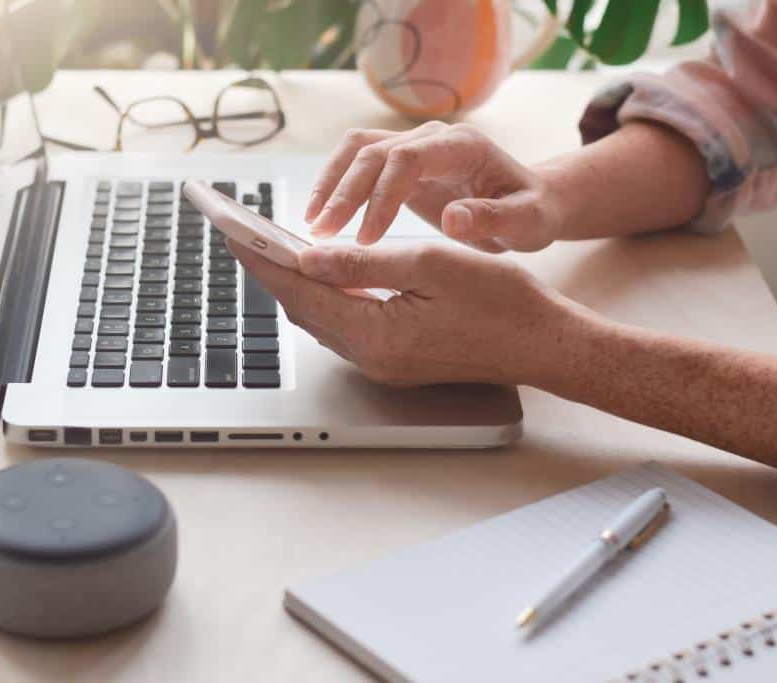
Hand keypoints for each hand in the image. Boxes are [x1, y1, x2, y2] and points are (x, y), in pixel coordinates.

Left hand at [228, 240, 581, 387]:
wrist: (543, 344)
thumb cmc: (500, 302)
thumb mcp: (430, 265)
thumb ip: (364, 261)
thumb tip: (310, 255)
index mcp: (376, 335)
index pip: (301, 292)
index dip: (263, 259)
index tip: (233, 231)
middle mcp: (372, 358)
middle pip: (304, 309)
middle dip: (273, 271)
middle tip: (247, 235)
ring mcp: (384, 365)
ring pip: (324, 319)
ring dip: (301, 284)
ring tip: (278, 248)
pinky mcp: (397, 361)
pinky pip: (348, 326)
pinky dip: (331, 297)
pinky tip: (329, 274)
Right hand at [305, 121, 562, 252]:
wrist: (528, 202)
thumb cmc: (531, 213)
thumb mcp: (528, 222)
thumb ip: (495, 218)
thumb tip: (454, 218)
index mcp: (463, 147)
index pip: (408, 157)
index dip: (382, 195)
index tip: (368, 238)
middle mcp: (433, 138)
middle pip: (374, 151)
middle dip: (345, 193)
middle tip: (324, 235)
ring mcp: (413, 146)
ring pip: (357, 150)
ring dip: (331, 184)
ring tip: (313, 225)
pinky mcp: (399, 162)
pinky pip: (357, 163)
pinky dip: (335, 185)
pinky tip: (322, 216)